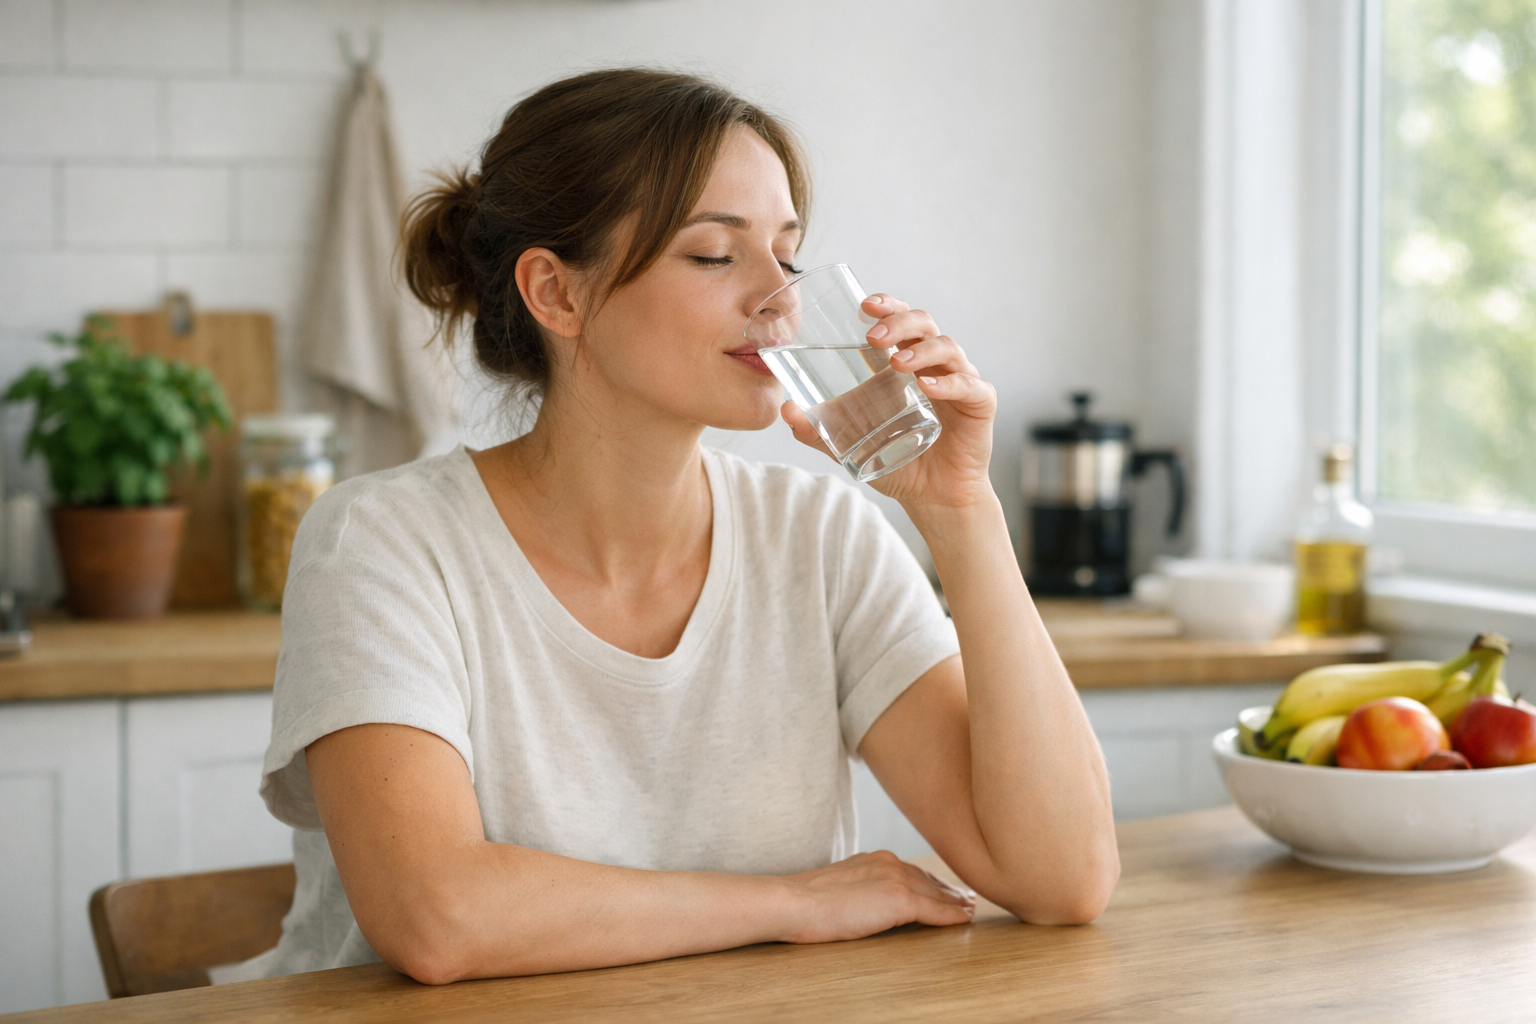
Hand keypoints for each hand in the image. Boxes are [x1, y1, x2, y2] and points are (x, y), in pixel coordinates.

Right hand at [776, 850, 975, 943]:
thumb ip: (859, 887)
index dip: (931, 881)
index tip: (945, 888)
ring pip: (936, 893)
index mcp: (874, 858)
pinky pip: (935, 910)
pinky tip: (965, 918)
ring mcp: (896, 879)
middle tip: (967, 897)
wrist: (796, 902)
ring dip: (956, 901)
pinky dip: (952, 915)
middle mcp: (889, 862)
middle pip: (928, 879)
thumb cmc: (806, 900)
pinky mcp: (899, 900)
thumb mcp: (838, 886)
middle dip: (949, 889)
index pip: (911, 870)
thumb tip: (866, 901)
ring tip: (970, 908)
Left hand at [780, 294, 996, 514]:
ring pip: (948, 348)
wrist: (932, 497)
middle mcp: (935, 365)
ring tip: (897, 362)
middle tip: (873, 335)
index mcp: (907, 362)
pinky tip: (928, 386)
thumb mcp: (852, 444)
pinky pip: (969, 385)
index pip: (901, 320)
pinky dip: (949, 382)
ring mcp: (960, 382)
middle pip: (925, 324)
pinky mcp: (979, 405)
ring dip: (921, 350)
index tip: (865, 305)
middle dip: (900, 321)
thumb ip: (820, 430)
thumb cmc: (898, 461)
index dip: (888, 305)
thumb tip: (785, 411)